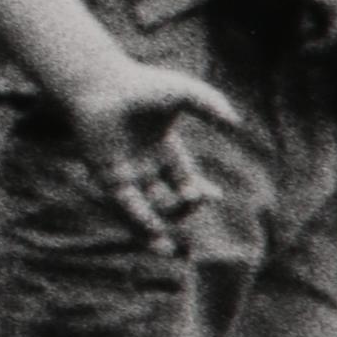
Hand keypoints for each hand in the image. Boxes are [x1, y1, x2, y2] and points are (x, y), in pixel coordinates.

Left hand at [56, 61, 235, 257]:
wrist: (100, 85)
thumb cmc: (140, 84)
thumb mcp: (183, 92)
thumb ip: (211, 105)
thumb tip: (236, 123)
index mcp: (163, 146)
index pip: (185, 179)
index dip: (200, 193)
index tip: (216, 197)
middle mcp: (144, 164)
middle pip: (167, 198)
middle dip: (183, 212)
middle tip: (194, 209)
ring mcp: (125, 172)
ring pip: (144, 210)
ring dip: (157, 232)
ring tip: (173, 252)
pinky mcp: (107, 177)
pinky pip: (125, 206)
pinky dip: (140, 220)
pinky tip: (156, 230)